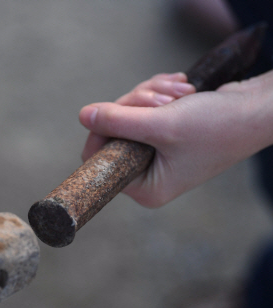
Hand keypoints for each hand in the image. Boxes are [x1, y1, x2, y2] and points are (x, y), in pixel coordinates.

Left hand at [79, 71, 272, 206]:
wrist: (259, 108)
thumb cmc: (219, 126)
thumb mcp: (163, 125)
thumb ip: (119, 121)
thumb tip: (83, 115)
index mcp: (147, 189)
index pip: (100, 161)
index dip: (103, 131)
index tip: (121, 109)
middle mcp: (148, 174)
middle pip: (112, 132)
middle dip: (134, 105)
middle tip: (162, 98)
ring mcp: (156, 152)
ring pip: (128, 114)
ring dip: (150, 95)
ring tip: (181, 90)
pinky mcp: (164, 133)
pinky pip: (144, 107)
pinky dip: (159, 92)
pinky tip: (182, 87)